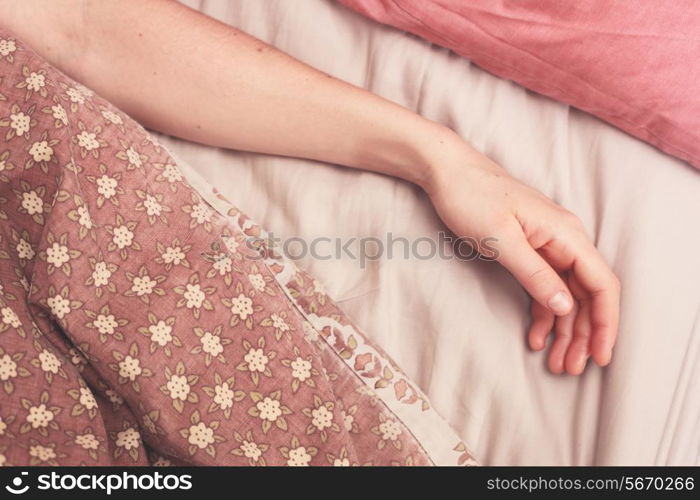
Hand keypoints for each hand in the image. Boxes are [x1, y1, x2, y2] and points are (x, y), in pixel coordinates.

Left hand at [423, 136, 619, 374]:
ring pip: (567, 295)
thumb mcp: (501, 239)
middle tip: (570, 369)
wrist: (447, 173)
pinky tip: (536, 338)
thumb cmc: (472, 198)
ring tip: (556, 362)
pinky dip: (543, 314)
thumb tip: (565, 307)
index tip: (600, 356)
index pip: (602, 284)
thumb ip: (534, 273)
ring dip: (564, 330)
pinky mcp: (529, 251)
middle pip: (587, 295)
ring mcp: (547, 246)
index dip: (605, 323)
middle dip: (583, 335)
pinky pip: (544, 288)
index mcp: (566, 234)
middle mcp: (564, 241)